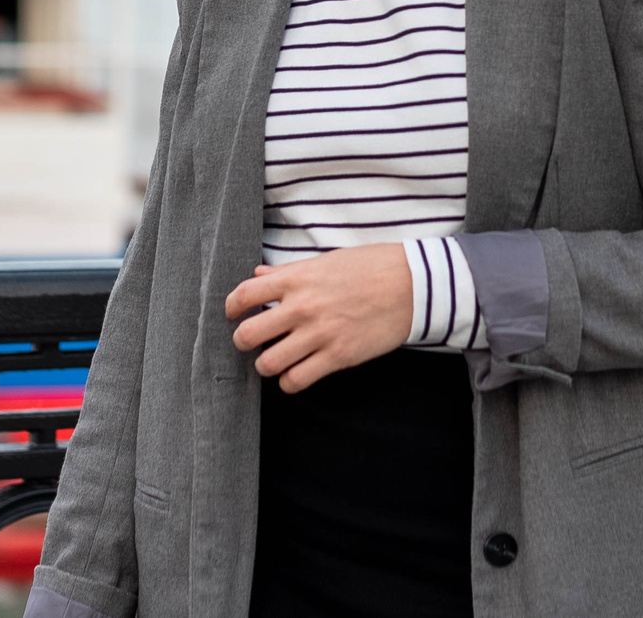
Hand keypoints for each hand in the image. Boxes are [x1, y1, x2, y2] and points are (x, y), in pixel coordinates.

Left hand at [224, 244, 412, 392]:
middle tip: (251, 341)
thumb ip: (287, 272)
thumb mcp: (324, 261)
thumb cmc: (369, 267)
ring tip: (275, 359)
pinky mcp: (338, 357)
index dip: (231, 308)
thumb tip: (258, 275)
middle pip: (248, 335)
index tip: (233, 314)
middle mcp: (301, 308)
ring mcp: (319, 335)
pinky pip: (297, 380)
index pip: (243, 295)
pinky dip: (290, 381)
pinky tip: (295, 373)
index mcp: (295, 279)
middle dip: (242, 341)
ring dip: (266, 364)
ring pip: (268, 364)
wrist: (411, 285)